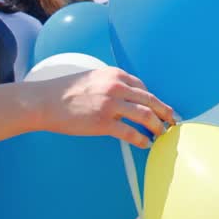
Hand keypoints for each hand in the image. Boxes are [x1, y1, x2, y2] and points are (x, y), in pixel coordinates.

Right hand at [39, 67, 174, 148]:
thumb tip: (126, 97)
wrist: (45, 101)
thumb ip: (111, 84)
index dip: (154, 100)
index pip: (143, 87)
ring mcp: (111, 105)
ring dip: (157, 126)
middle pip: (150, 100)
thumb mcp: (93, 78)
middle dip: (165, 112)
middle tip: (173, 121)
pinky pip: (130, 133)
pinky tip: (145, 144)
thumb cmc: (65, 91)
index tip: (160, 108)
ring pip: (145, 115)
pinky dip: (141, 139)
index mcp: (115, 75)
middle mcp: (116, 87)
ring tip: (161, 134)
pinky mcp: (104, 122)